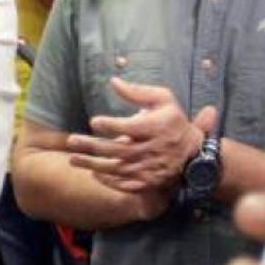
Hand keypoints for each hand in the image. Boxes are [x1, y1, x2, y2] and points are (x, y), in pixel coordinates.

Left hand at [66, 78, 211, 190]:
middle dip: (92, 146)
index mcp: (155, 128)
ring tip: (72, 159)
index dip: (110, 125)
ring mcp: (150, 168)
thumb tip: (113, 81)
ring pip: (117, 168)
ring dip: (93, 164)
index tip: (94, 121)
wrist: (193, 151)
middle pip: (118, 150)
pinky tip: (94, 173)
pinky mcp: (149, 181)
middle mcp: (151, 150)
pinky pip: (126, 183)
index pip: (129, 128)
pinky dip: (109, 180)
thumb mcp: (163, 99)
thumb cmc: (173, 121)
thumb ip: (137, 91)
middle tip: (71, 141)